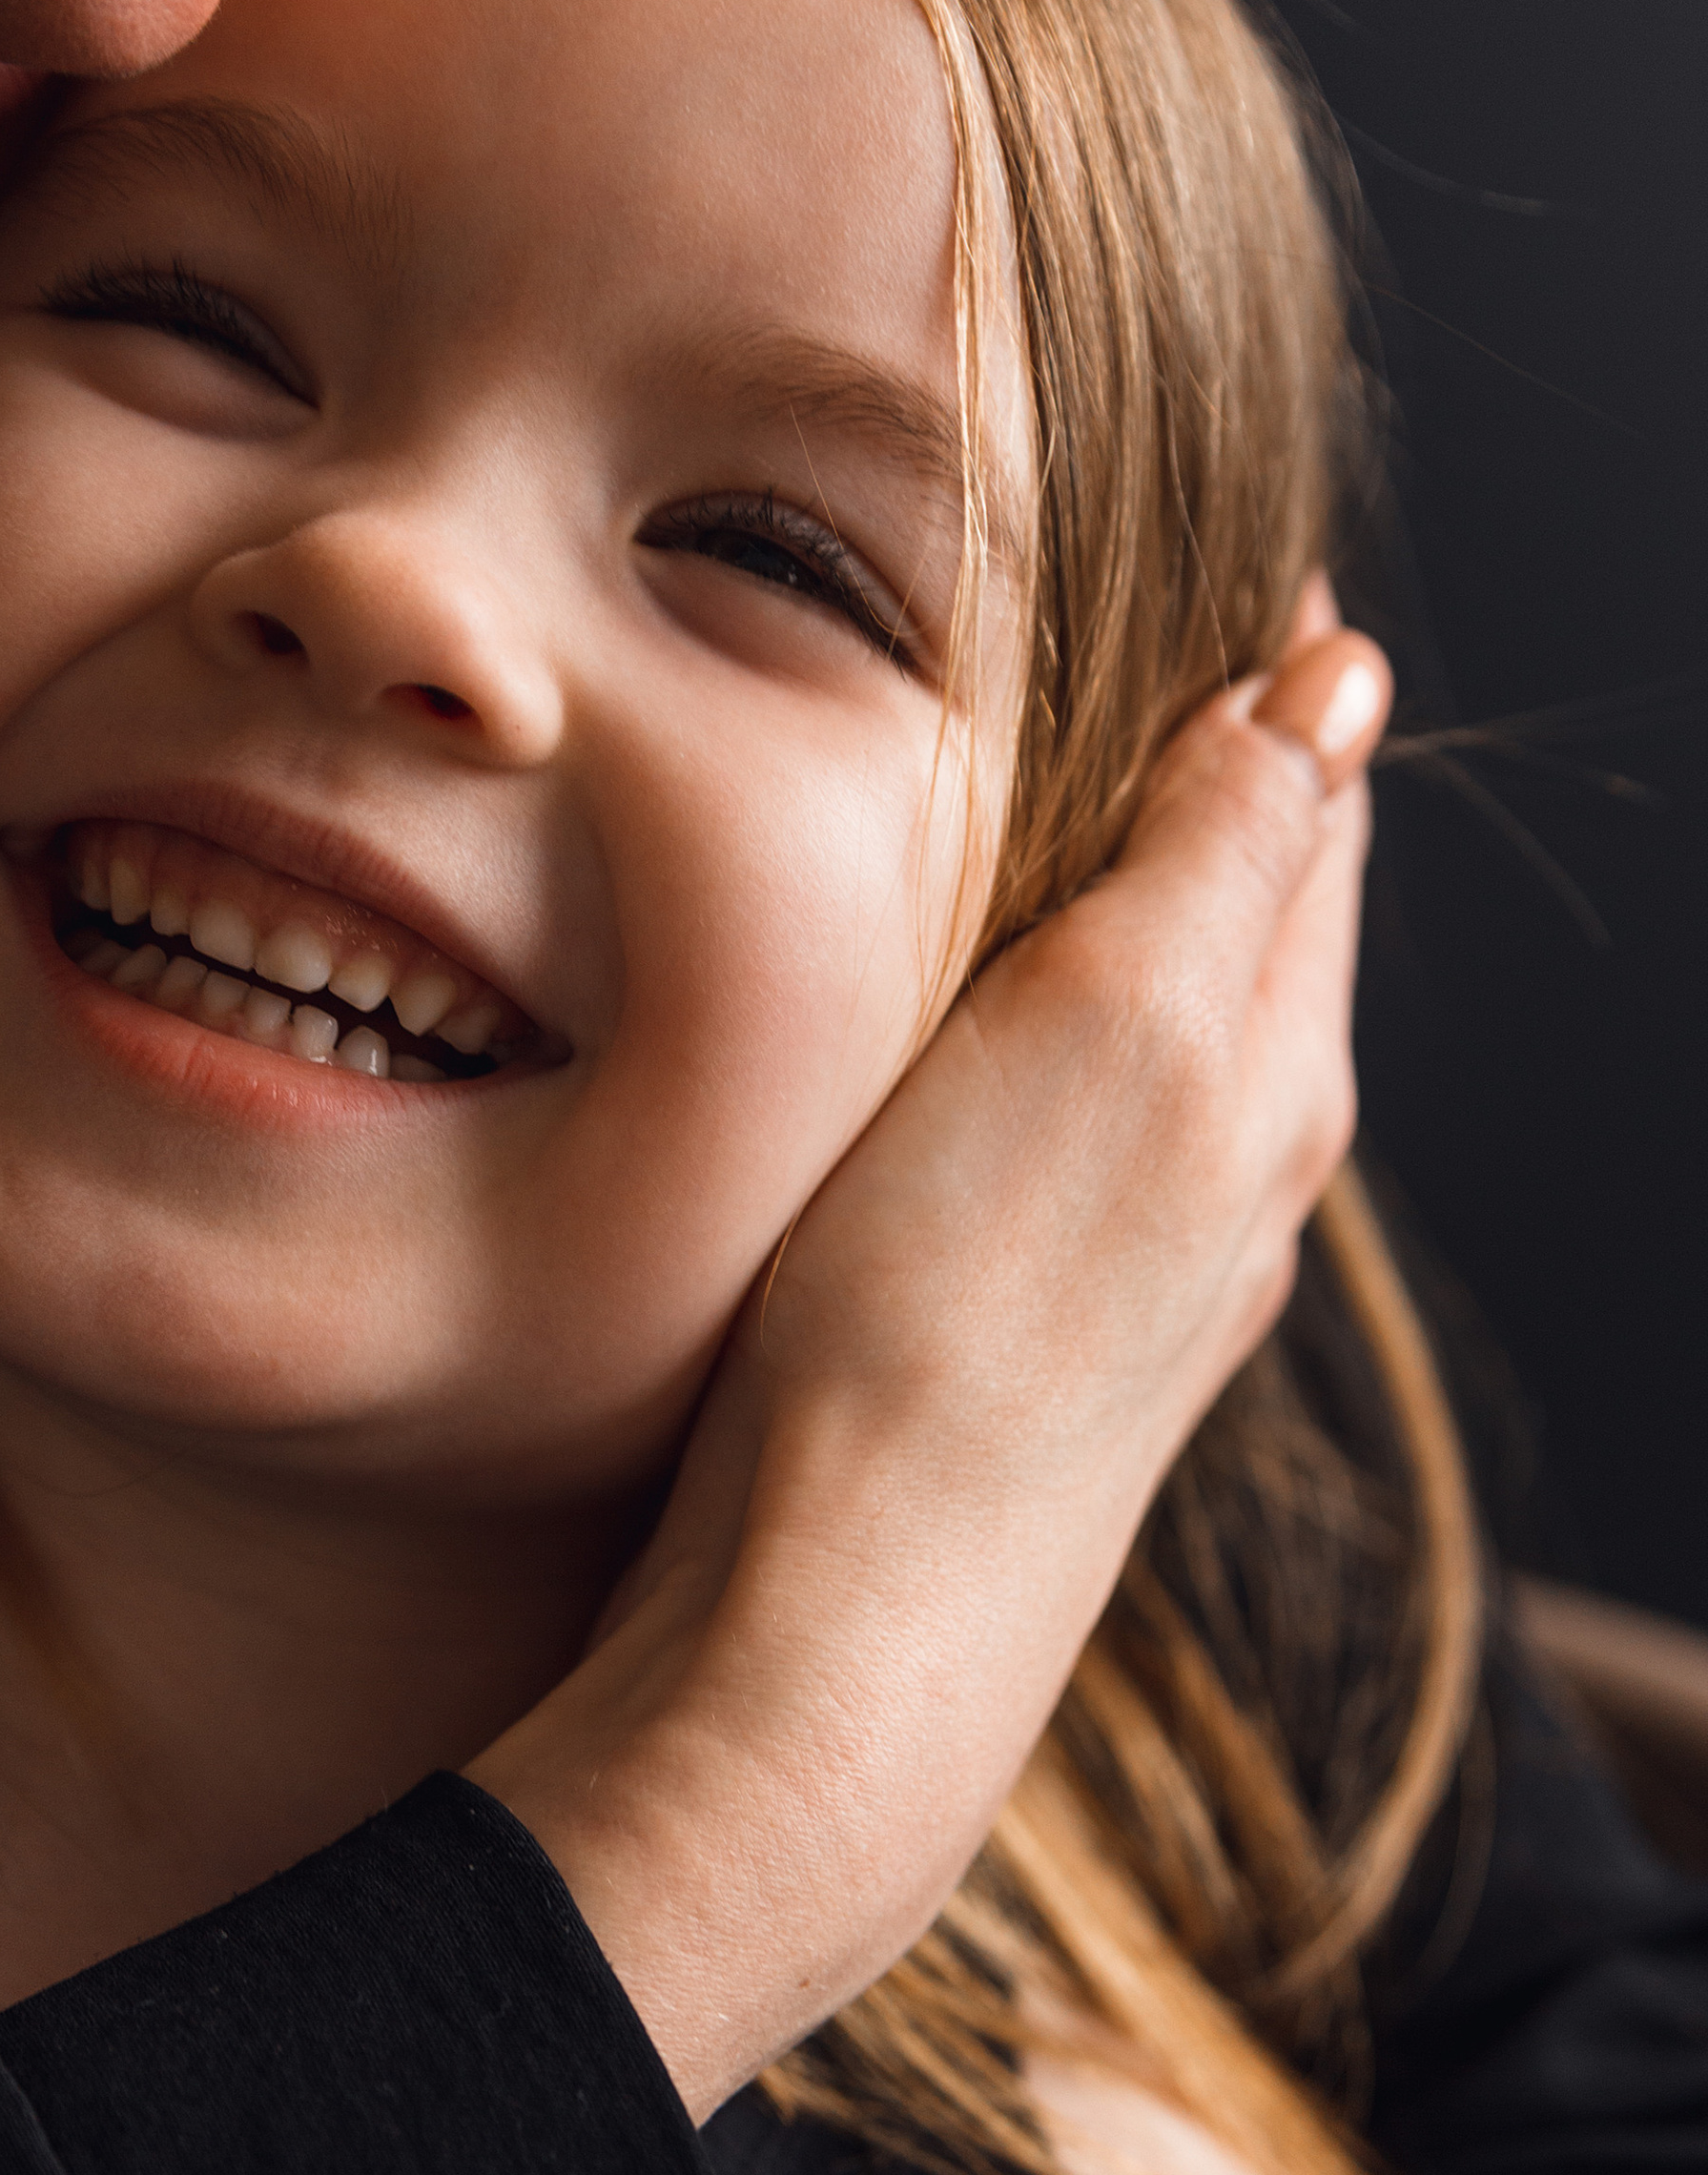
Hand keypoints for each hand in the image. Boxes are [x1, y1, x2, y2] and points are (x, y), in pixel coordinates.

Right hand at [469, 586, 1390, 2121]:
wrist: (840, 1616)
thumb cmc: (949, 1321)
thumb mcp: (1112, 1032)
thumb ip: (1228, 855)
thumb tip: (1333, 680)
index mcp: (1270, 1067)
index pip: (1308, 815)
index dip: (1273, 676)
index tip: (1235, 558)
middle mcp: (1237, 1166)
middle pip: (1258, 916)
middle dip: (1223, 774)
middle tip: (1151, 632)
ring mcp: (1139, 1261)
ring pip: (1169, 1023)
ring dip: (1141, 900)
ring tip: (1065, 792)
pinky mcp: (1033, 1329)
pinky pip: (1083, 1122)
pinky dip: (1061, 1025)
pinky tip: (984, 1027)